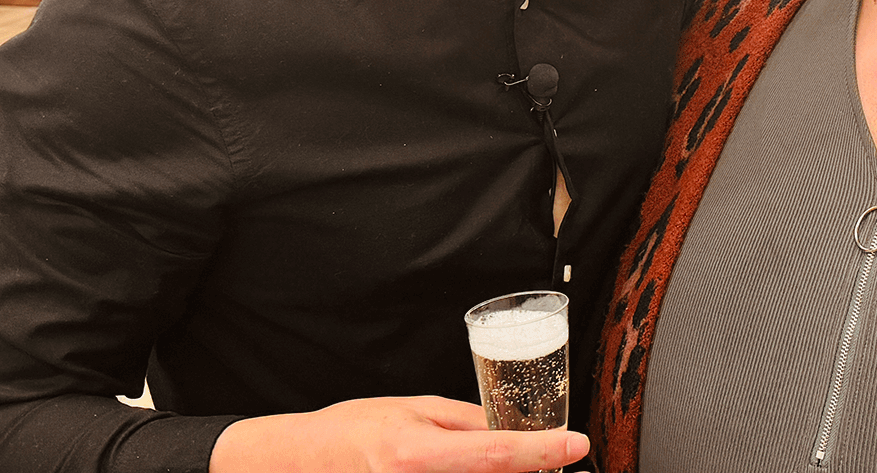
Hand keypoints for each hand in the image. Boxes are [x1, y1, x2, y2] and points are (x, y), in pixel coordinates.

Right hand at [208, 395, 589, 472]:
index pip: (495, 453)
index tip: (576, 443)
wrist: (300, 463)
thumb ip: (467, 423)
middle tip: (547, 455)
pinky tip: (469, 469)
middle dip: (525, 470)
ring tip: (514, 460)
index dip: (542, 451)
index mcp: (416, 453)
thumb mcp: (414, 410)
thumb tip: (515, 428)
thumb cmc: (353, 431)